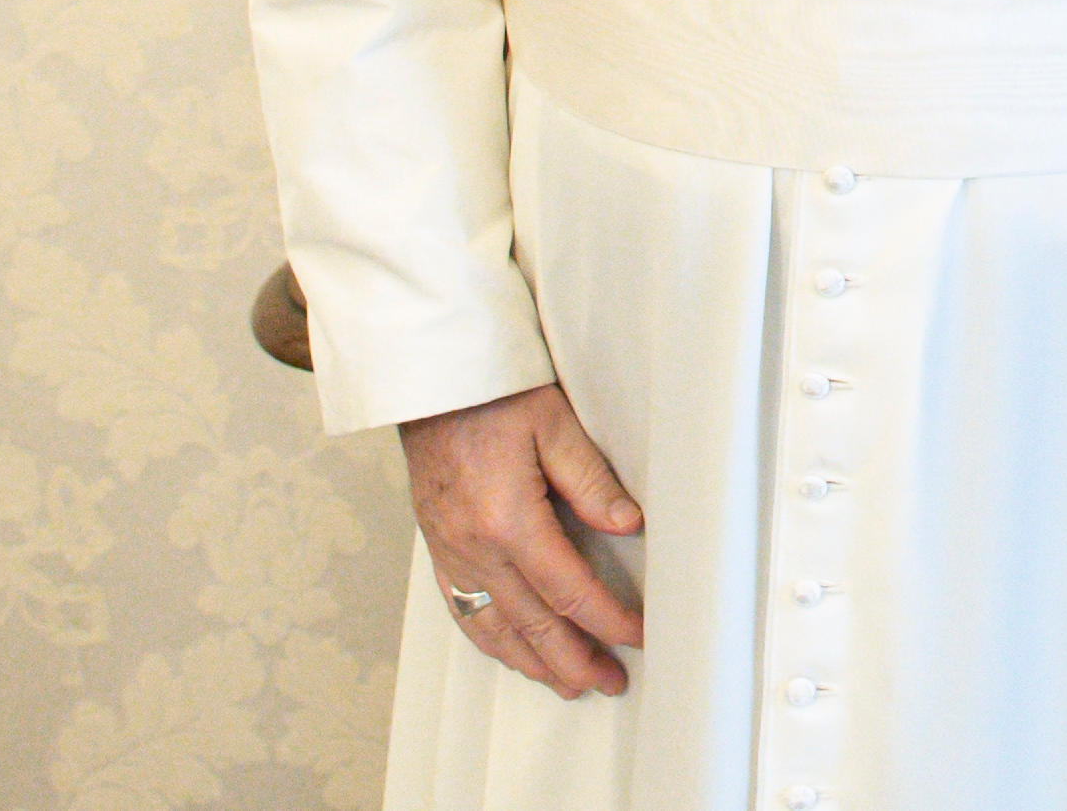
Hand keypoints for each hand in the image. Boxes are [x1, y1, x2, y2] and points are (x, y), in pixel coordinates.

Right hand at [397, 384, 645, 698]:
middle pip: (531, 624)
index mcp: (507, 520)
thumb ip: (591, 480)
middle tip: (609, 682)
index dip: (606, 619)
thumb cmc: (491, 395)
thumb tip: (627, 525)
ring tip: (568, 683)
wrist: (429, 382)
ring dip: (533, 662)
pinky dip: (490, 640)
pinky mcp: (437, 547)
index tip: (637, 636)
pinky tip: (510, 651)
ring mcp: (450, 552)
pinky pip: (462, 609)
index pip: (567, 589)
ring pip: (493, 627)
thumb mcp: (555, 423)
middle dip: (574, 660)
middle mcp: (474, 548)